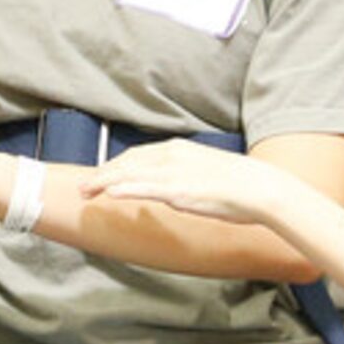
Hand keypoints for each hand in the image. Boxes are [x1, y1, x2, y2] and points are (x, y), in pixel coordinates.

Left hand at [82, 144, 297, 225]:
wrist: (260, 188)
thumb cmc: (238, 185)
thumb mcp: (204, 172)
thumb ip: (183, 175)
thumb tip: (171, 187)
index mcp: (177, 149)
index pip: (136, 155)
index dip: (114, 166)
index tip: (100, 176)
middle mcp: (171, 156)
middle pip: (126, 162)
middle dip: (102, 174)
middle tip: (83, 187)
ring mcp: (174, 173)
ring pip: (129, 174)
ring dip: (103, 182)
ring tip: (85, 192)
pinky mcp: (179, 190)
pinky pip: (144, 188)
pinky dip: (124, 189)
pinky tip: (109, 194)